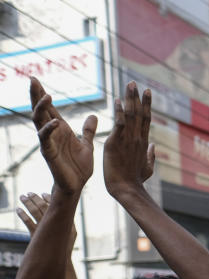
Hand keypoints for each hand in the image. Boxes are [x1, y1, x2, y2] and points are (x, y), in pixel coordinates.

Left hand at [17, 192, 77, 244]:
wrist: (60, 263)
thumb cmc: (65, 248)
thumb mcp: (71, 234)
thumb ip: (67, 223)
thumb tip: (63, 212)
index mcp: (66, 222)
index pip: (57, 206)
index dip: (49, 199)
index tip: (43, 194)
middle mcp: (56, 224)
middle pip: (44, 207)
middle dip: (36, 198)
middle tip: (29, 193)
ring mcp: (46, 229)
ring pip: (35, 212)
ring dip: (28, 203)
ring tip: (22, 197)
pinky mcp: (36, 235)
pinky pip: (28, 222)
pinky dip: (22, 215)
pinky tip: (18, 210)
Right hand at [29, 78, 96, 195]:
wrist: (77, 185)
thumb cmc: (79, 167)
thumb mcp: (87, 145)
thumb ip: (88, 131)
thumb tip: (92, 115)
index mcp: (61, 130)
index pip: (49, 108)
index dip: (42, 94)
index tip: (35, 79)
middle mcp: (52, 133)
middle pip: (40, 110)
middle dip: (36, 95)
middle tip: (32, 79)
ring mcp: (49, 142)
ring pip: (39, 121)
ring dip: (41, 108)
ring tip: (47, 96)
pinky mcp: (49, 153)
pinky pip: (46, 139)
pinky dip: (49, 129)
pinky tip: (55, 122)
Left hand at [103, 82, 155, 197]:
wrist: (127, 188)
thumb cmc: (136, 180)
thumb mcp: (147, 168)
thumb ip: (151, 156)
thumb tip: (153, 146)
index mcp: (143, 142)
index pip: (146, 120)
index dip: (146, 105)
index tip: (147, 92)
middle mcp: (137, 138)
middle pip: (140, 113)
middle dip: (138, 97)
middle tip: (135, 83)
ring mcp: (128, 139)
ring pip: (131, 115)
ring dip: (130, 98)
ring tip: (129, 85)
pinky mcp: (116, 142)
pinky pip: (119, 123)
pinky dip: (119, 111)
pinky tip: (118, 100)